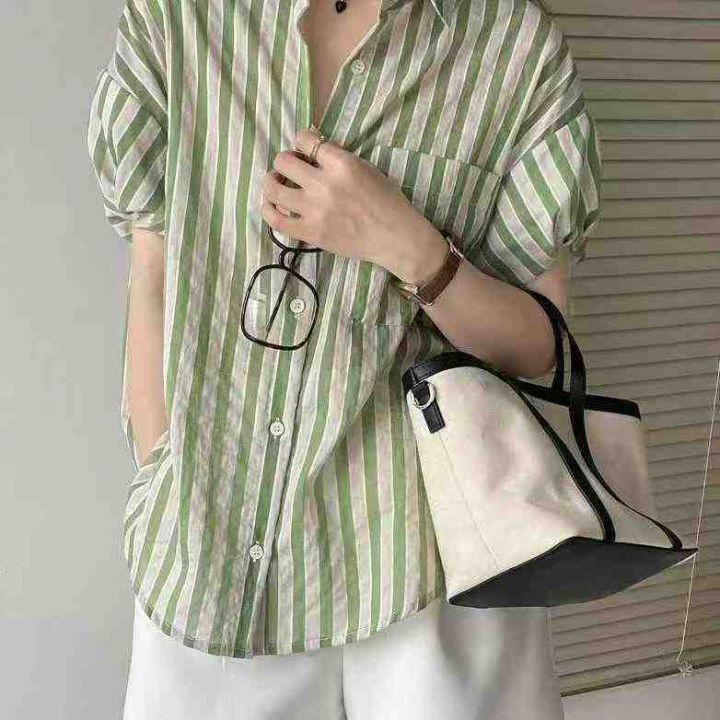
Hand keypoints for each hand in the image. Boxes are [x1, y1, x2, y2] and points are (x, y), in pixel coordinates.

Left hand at [260, 127, 446, 281]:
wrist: (395, 237)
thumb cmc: (387, 201)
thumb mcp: (368, 168)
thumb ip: (340, 158)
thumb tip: (314, 149)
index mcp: (342, 164)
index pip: (305, 140)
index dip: (301, 142)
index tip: (304, 151)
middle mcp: (324, 184)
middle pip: (284, 161)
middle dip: (285, 162)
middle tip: (290, 170)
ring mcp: (315, 210)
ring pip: (274, 189)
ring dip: (272, 183)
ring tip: (277, 185)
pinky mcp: (311, 233)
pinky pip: (276, 220)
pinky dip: (268, 210)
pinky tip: (271, 206)